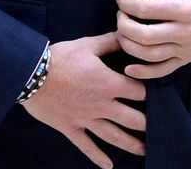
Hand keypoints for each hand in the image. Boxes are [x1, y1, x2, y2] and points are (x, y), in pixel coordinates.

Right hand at [21, 32, 145, 168]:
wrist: (32, 75)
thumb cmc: (61, 57)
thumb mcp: (88, 44)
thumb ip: (110, 41)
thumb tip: (127, 34)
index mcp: (109, 83)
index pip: (138, 92)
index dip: (150, 94)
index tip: (159, 96)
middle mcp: (101, 105)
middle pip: (132, 119)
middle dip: (146, 124)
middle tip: (158, 129)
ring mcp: (86, 119)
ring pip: (114, 136)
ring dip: (130, 144)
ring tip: (144, 151)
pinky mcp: (71, 128)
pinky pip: (87, 146)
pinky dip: (98, 157)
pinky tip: (108, 166)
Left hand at [115, 0, 190, 79]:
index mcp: (182, 10)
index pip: (146, 10)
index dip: (126, 4)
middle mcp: (183, 33)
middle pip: (145, 35)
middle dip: (124, 25)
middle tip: (120, 15)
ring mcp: (184, 50)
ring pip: (150, 55)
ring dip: (129, 45)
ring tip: (121, 33)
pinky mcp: (184, 61)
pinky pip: (162, 71)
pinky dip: (144, 73)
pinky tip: (129, 69)